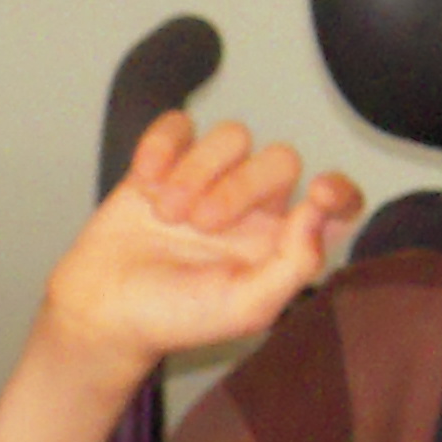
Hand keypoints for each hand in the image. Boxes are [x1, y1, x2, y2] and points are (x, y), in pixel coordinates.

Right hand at [37, 114, 361, 385]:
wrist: (102, 310)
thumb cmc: (174, 317)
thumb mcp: (247, 308)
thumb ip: (294, 263)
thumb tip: (318, 213)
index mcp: (282, 243)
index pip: (336, 202)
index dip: (339, 190)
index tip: (317, 194)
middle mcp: (254, 207)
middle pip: (280, 160)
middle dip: (239, 187)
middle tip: (201, 224)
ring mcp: (208, 180)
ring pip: (232, 136)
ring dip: (197, 171)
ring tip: (167, 213)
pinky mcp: (165, 162)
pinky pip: (179, 125)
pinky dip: (163, 145)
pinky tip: (146, 180)